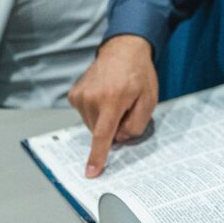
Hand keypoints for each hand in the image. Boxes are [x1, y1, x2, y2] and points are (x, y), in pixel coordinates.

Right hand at [68, 35, 158, 177]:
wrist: (123, 50)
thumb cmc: (139, 74)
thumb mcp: (149, 100)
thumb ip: (136, 124)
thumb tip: (119, 139)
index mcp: (112, 99)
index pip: (103, 135)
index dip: (98, 156)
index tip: (91, 172)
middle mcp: (91, 98)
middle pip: (100, 132)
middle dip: (114, 127)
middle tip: (126, 108)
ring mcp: (80, 95)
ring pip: (92, 125)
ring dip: (105, 119)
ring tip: (116, 99)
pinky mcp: (74, 94)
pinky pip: (85, 115)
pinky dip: (96, 112)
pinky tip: (105, 96)